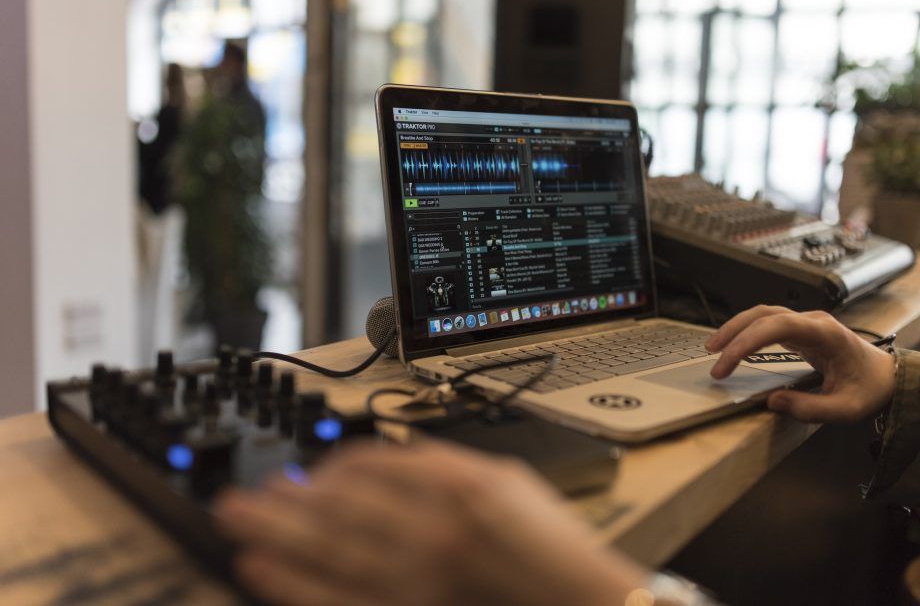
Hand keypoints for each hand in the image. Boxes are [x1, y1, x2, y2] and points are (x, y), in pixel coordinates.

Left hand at [214, 440, 645, 605]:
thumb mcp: (506, 480)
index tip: (310, 473)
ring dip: (273, 534)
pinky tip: (260, 569)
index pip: (371, 467)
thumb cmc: (549, 549)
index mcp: (458, 487)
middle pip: (333, 507)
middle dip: (278, 499)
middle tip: (235, 495)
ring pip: (325, 551)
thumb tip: (378, 463)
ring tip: (236, 522)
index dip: (328, 469)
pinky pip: (337, 600)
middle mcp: (431, 531)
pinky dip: (293, 586)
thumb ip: (442, 465)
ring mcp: (417, 580)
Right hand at [704, 305, 896, 422]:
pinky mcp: (801, 330)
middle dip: (734, 333)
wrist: (888, 376)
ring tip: (714, 348)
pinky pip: (768, 323)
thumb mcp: (846, 409)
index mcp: (827, 333)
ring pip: (763, 314)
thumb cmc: (870, 388)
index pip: (779, 325)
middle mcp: (814, 321)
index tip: (728, 361)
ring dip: (737, 328)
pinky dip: (746, 332)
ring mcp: (807, 323)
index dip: (748, 340)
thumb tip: (774, 402)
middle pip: (764, 314)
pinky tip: (733, 345)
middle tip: (714, 358)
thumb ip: (811, 409)